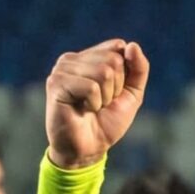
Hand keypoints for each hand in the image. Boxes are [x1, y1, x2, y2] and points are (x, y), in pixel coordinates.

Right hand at [45, 39, 149, 168]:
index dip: (125, 75)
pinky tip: (82, 110)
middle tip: (101, 103)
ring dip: (105, 97)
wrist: (89, 148)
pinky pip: (91, 87)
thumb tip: (131, 45)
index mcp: (89, 56)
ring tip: (91, 107)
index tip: (114, 92)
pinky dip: (94, 103)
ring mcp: (62, 69)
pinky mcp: (56, 83)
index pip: (118, 48)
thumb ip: (138, 69)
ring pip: (103, 72)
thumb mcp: (132, 94)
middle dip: (116, 88)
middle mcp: (72, 59)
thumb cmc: (107, 121)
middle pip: (113, 60)